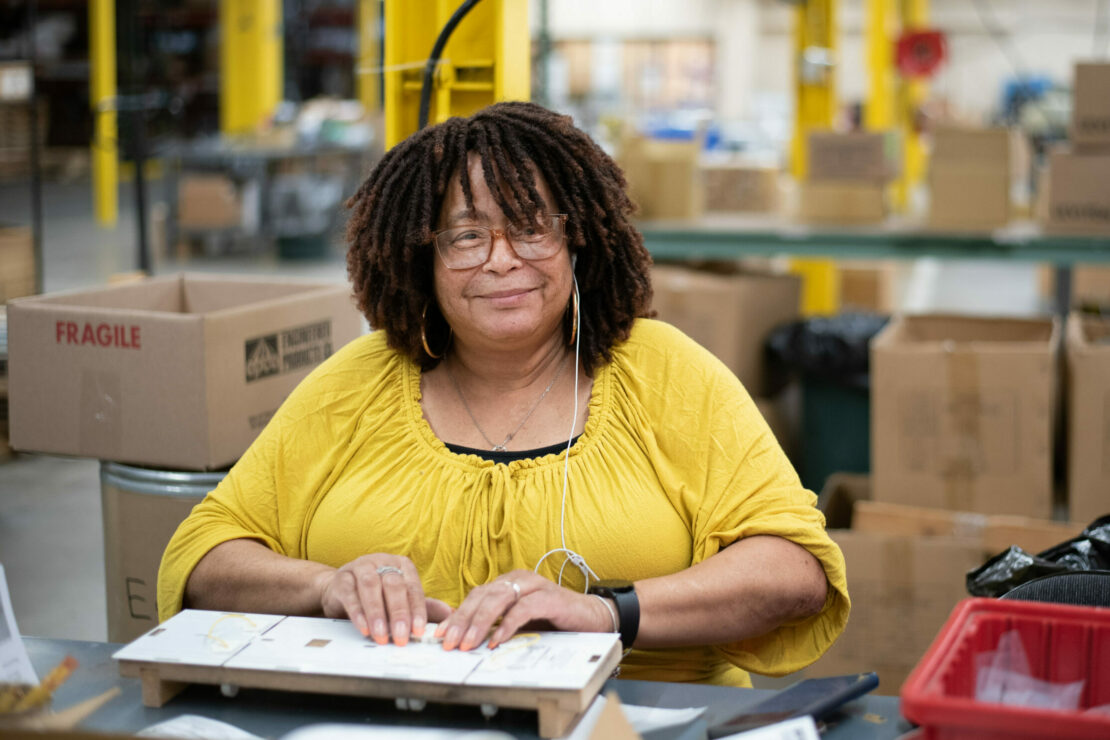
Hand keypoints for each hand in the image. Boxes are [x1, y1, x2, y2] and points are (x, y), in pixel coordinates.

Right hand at [317, 554, 451, 645]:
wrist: (341, 588)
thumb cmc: (376, 594)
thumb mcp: (400, 600)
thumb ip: (423, 606)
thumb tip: (449, 614)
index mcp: (402, 565)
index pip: (413, 587)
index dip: (417, 610)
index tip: (419, 631)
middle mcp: (383, 562)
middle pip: (393, 585)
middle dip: (399, 613)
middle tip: (401, 636)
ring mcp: (361, 567)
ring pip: (371, 586)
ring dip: (377, 613)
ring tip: (381, 635)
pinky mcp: (342, 577)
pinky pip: (351, 593)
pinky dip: (358, 611)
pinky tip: (364, 627)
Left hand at [435, 570, 613, 650]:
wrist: (593, 619)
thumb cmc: (555, 621)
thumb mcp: (521, 622)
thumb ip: (498, 624)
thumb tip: (467, 640)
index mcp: (509, 583)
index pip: (476, 596)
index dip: (457, 615)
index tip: (441, 636)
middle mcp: (519, 580)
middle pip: (482, 596)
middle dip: (463, 620)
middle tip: (449, 643)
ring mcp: (535, 586)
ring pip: (498, 600)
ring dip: (480, 624)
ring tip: (467, 644)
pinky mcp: (550, 598)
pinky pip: (522, 609)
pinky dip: (507, 626)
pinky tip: (497, 641)